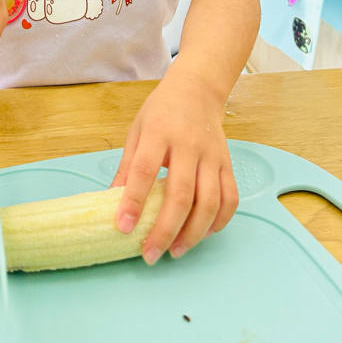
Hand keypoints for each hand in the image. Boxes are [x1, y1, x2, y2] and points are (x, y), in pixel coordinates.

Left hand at [110, 66, 236, 264]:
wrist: (197, 89)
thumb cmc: (162, 110)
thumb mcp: (137, 130)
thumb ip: (127, 166)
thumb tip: (111, 202)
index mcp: (159, 133)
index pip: (144, 170)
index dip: (132, 200)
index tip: (123, 227)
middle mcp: (188, 146)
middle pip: (181, 194)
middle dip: (165, 229)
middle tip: (150, 253)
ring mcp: (212, 156)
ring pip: (209, 202)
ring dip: (193, 233)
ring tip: (175, 250)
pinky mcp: (228, 163)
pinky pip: (230, 199)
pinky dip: (219, 222)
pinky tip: (203, 234)